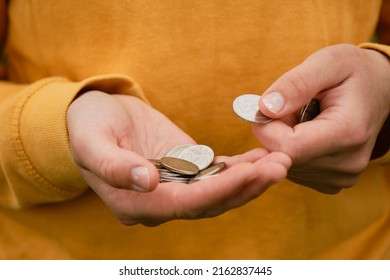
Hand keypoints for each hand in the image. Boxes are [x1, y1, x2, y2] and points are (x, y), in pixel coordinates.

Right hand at [67, 91, 290, 225]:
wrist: (93, 118)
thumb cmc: (87, 129)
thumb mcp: (92, 143)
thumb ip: (116, 167)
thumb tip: (149, 182)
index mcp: (136, 203)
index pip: (184, 204)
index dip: (218, 191)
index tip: (251, 173)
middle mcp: (161, 202)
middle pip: (210, 203)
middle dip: (246, 187)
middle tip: (281, 166)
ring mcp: (176, 187)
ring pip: (220, 192)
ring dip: (251, 179)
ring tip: (282, 161)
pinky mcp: (186, 169)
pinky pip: (218, 173)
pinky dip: (242, 167)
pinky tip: (265, 157)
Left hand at [253, 44, 389, 193]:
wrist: (379, 89)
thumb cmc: (353, 72)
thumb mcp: (328, 62)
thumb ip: (296, 83)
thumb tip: (265, 108)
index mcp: (348, 132)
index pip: (286, 147)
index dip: (266, 126)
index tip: (270, 106)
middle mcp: (347, 163)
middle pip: (283, 158)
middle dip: (275, 132)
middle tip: (291, 109)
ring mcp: (341, 177)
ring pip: (285, 165)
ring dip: (282, 142)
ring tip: (303, 120)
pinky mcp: (332, 183)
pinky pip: (293, 171)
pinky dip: (291, 152)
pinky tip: (307, 135)